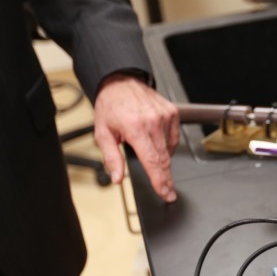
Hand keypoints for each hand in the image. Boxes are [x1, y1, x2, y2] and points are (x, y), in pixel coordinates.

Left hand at [93, 73, 179, 201]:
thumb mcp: (103, 134)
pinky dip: (167, 144)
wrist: (121, 82)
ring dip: (162, 157)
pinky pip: (174, 137)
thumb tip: (117, 177)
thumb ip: (111, 158)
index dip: (160, 180)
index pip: (152, 160)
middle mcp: (153, 121)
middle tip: (168, 192)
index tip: (165, 192)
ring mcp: (165, 116)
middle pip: (164, 159)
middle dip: (166, 178)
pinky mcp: (172, 112)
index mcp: (135, 127)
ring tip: (148, 150)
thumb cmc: (111, 106)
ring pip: (169, 149)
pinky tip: (155, 140)